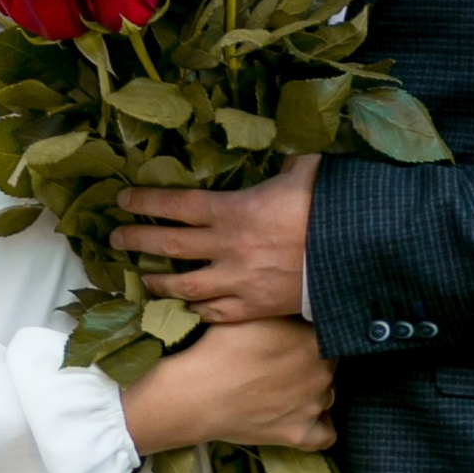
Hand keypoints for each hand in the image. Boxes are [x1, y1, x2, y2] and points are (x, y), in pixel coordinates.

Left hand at [113, 157, 316, 323]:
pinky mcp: (255, 309)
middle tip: (115, 240)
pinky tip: (186, 307)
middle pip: (170, 246)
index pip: (177, 205)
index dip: (146, 202)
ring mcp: (239, 282)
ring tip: (142, 280)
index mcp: (235, 210)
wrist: (358, 256)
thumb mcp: (306, 171)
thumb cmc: (331, 209)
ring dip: (158, 283)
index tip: (123, 201)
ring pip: (185, 287)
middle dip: (138, 241)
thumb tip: (282, 159)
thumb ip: (284, 165)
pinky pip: (215, 313)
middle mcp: (228, 248)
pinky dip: (197, 310)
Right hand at [122, 315, 333, 459]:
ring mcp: (314, 406)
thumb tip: (295, 306)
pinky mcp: (300, 434)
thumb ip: (282, 311)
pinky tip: (301, 417)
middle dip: (307, 363)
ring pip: (325, 395)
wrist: (196, 394)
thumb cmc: (220, 348)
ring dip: (310, 392)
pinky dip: (318, 426)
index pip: (323, 334)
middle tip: (278, 363)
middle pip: (326, 365)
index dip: (305, 335)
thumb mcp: (254, 313)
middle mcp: (323, 372)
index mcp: (314, 340)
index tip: (288, 339)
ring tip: (280, 390)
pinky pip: (326, 434)